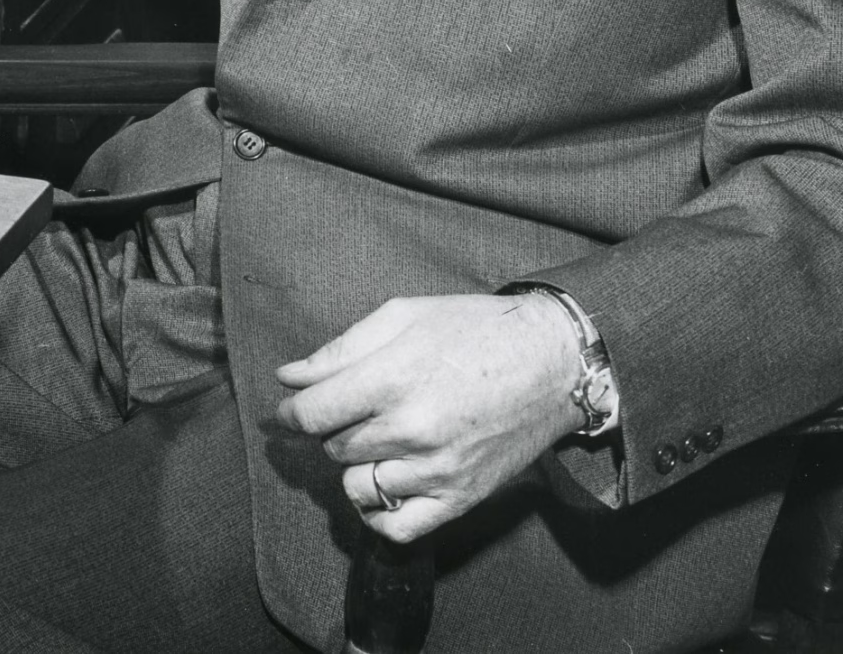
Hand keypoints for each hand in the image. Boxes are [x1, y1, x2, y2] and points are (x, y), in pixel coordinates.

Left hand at [272, 292, 583, 541]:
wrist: (553, 363)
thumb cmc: (476, 329)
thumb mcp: (402, 316)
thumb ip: (339, 350)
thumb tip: (289, 377)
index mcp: (392, 379)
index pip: (312, 414)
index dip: (290, 412)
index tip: (289, 409)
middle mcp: (412, 430)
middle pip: (334, 446)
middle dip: (332, 428)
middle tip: (352, 410)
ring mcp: (437, 470)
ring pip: (358, 485)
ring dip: (355, 464)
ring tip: (373, 441)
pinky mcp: (461, 498)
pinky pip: (397, 527)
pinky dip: (377, 513)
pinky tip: (382, 485)